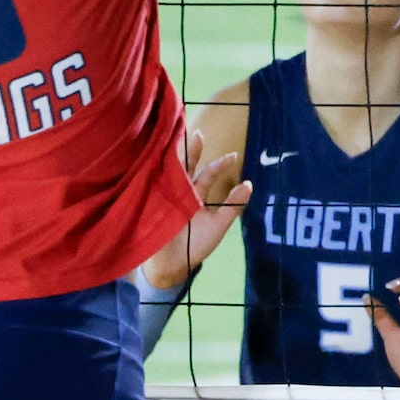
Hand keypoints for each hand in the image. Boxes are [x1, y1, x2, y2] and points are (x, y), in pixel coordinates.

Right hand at [141, 126, 249, 288]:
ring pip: (168, 171)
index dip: (220, 165)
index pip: (208, 173)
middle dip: (191, 150)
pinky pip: (150, 185)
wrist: (172, 266)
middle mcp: (180, 190)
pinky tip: (154, 158)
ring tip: (175, 139)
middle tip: (197, 133)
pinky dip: (152, 171)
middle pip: (186, 166)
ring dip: (171, 156)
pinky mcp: (150, 203)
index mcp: (196, 193)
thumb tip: (249, 183)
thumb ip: (233, 206)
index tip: (233, 156)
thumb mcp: (218, 226)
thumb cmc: (196, 245)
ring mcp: (164, 195)